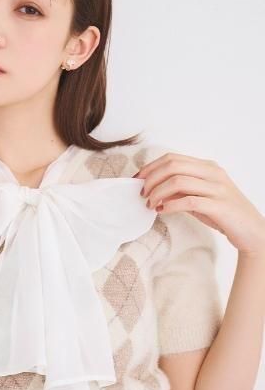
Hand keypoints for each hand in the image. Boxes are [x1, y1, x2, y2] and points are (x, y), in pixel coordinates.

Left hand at [136, 152, 264, 256]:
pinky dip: (170, 205)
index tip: (137, 180)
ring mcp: (217, 188)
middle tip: (142, 194)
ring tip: (150, 204)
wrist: (251, 231)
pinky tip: (162, 211)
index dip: (150, 168)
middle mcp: (212, 173)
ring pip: (178, 181)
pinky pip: (188, 201)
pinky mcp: (218, 205)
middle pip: (172, 166)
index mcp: (207, 167)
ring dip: (158, 193)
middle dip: (151, 179)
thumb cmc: (223, 214)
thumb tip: (153, 190)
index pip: (172, 158)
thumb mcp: (199, 198)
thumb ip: (179, 191)